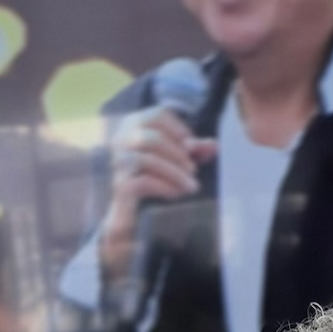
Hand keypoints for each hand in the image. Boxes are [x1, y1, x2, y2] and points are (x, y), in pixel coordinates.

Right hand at [98, 108, 217, 279]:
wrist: (132, 216)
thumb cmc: (155, 181)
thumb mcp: (177, 162)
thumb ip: (194, 152)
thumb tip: (214, 145)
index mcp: (133, 125)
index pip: (158, 115)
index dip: (179, 130)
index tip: (194, 148)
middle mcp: (121, 139)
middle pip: (153, 137)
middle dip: (179, 155)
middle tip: (194, 171)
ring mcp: (118, 162)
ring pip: (148, 159)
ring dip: (175, 173)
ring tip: (191, 186)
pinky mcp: (120, 186)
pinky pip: (143, 182)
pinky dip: (164, 187)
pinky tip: (176, 194)